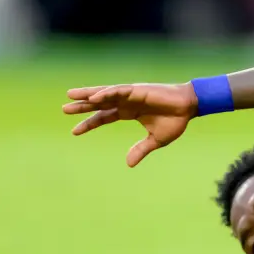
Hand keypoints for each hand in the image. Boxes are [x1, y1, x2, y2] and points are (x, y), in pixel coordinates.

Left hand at [63, 83, 198, 166]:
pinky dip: (105, 94)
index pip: (104, 117)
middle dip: (82, 106)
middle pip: (99, 104)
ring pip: (104, 94)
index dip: (90, 123)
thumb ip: (141, 149)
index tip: (74, 131)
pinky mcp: (137, 90)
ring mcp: (130, 95)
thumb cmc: (175, 121)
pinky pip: (117, 91)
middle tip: (64, 110)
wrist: (189, 107)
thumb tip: (128, 164)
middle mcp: (126, 102)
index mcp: (129, 112)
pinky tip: (93, 98)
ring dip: (87, 95)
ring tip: (70, 96)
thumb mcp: (155, 140)